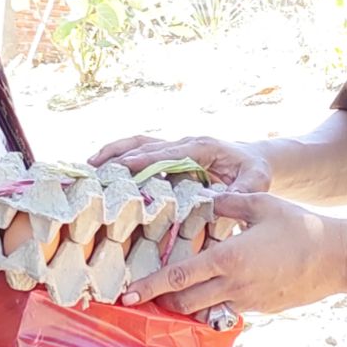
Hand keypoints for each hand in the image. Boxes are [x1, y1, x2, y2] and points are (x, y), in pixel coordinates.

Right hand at [88, 135, 271, 192]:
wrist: (253, 160)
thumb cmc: (254, 170)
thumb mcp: (256, 181)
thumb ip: (241, 191)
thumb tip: (218, 202)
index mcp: (202, 147)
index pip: (169, 152)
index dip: (146, 160)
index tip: (124, 167)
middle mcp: (184, 144)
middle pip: (147, 146)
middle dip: (121, 155)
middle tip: (96, 169)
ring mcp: (175, 148)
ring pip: (139, 143)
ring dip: (115, 151)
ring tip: (91, 164)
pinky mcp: (169, 156)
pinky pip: (142, 151)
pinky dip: (122, 155)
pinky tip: (103, 167)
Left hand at [122, 193, 346, 315]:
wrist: (336, 259)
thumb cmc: (299, 226)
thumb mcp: (260, 203)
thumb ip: (227, 202)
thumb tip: (204, 198)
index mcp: (227, 259)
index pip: (177, 277)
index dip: (148, 288)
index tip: (127, 295)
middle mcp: (232, 285)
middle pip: (184, 303)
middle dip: (162, 300)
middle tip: (146, 293)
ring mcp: (246, 301)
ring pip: (204, 310)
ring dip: (187, 305)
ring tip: (177, 292)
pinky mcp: (260, 308)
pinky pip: (227, 309)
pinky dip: (214, 303)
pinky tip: (216, 288)